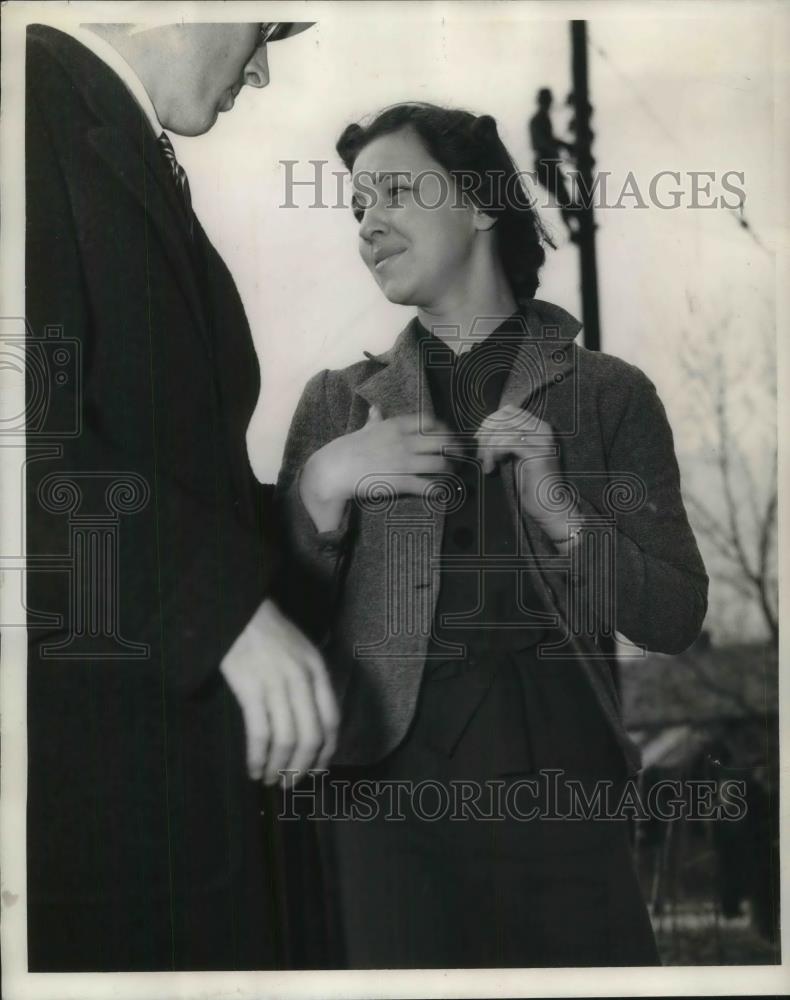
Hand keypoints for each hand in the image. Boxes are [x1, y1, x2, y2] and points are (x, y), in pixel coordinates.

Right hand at [219, 598, 338, 786]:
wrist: (239, 612)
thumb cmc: (269, 632)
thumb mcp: (303, 651)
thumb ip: (311, 682)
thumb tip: (314, 723)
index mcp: (317, 670)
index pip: (332, 720)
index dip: (327, 751)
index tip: (318, 768)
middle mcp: (301, 680)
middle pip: (311, 736)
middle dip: (303, 767)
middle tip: (292, 783)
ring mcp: (276, 685)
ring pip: (286, 739)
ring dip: (280, 767)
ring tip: (271, 779)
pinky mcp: (250, 689)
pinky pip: (259, 733)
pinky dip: (258, 757)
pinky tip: (254, 768)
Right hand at [300, 406, 455, 530]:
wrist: (336, 468)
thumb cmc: (348, 448)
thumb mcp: (364, 429)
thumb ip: (374, 420)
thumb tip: (375, 408)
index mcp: (396, 426)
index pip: (429, 422)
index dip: (443, 429)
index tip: (448, 435)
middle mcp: (405, 442)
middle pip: (441, 442)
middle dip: (454, 448)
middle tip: (459, 455)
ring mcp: (404, 462)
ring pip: (439, 464)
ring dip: (450, 469)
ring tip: (452, 472)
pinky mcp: (401, 482)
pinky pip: (427, 485)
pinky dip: (438, 489)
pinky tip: (442, 491)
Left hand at [475, 404, 569, 534]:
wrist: (550, 506)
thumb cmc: (531, 483)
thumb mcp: (517, 455)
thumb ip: (507, 439)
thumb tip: (485, 430)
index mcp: (540, 426)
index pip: (509, 410)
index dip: (490, 422)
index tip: (480, 440)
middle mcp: (543, 429)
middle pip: (504, 417)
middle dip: (486, 434)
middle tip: (481, 454)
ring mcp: (542, 440)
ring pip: (503, 431)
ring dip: (488, 448)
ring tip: (487, 465)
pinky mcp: (537, 454)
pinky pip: (506, 443)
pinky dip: (493, 455)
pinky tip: (492, 469)